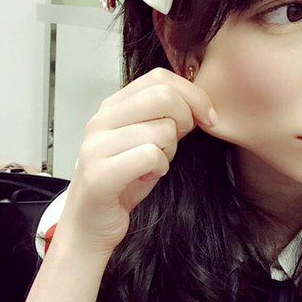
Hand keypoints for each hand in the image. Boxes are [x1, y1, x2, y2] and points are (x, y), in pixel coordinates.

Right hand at [56, 68, 216, 254]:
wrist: (92, 224)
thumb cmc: (124, 183)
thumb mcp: (147, 141)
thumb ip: (165, 117)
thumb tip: (200, 102)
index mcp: (113, 107)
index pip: (159, 78)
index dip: (193, 95)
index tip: (209, 118)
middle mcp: (101, 120)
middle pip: (163, 96)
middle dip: (186, 119)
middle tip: (181, 141)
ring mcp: (97, 146)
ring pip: (162, 130)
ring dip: (170, 151)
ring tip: (156, 165)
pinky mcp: (100, 174)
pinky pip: (150, 156)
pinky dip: (160, 168)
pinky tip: (149, 177)